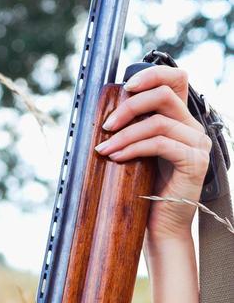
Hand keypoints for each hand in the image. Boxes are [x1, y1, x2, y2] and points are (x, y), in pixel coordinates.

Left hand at [94, 64, 211, 242]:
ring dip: (125, 133)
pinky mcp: (194, 162)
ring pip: (158, 122)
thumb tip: (107, 115)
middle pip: (164, 95)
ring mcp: (198, 145)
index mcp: (182, 121)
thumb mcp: (139, 155)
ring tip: (104, 149)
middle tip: (106, 125)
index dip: (152, 74)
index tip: (125, 86)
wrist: (161, 228)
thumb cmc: (146, 193)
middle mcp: (194, 128)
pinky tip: (117, 158)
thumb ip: (135, 131)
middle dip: (130, 106)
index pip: (176, 80)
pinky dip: (134, 148)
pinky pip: (160, 144)